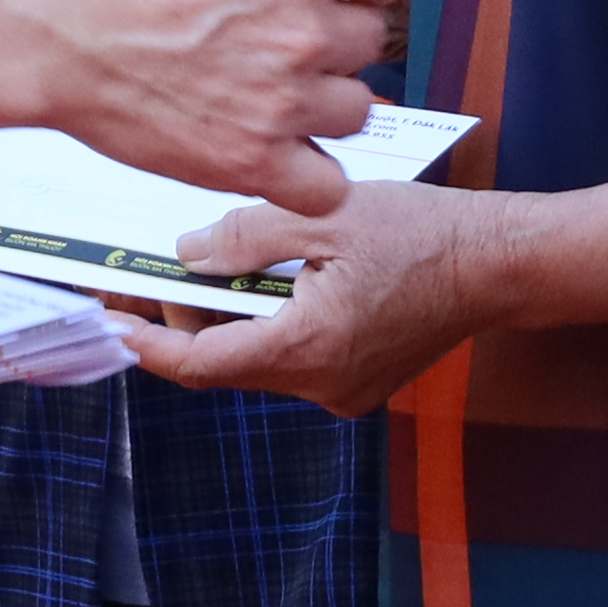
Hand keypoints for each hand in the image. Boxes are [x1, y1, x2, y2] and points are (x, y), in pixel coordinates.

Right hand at [12, 0, 401, 212]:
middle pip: (371, 41)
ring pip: (357, 111)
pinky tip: (281, 154)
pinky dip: (310, 176)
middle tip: (281, 40)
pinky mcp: (252, 162)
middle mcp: (306, 31)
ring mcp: (283, 103)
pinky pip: (326, 187)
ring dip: (323, 104)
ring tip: (273, 94)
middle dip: (332, 38)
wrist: (51, 30)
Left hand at [124, 178, 491, 415]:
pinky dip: (268, 325)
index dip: (147, 344)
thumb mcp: (323, 215)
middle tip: (160, 271)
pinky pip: (292, 359)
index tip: (108, 321)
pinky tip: (270, 281)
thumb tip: (187, 254)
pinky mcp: (359, 383)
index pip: (201, 365)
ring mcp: (342, 391)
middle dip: (186, 320)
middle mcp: (321, 385)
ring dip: (229, 320)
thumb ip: (246, 236)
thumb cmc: (423, 232)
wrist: (499, 263)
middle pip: (224, 364)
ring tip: (216, 265)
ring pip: (257, 361)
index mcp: (307, 348)